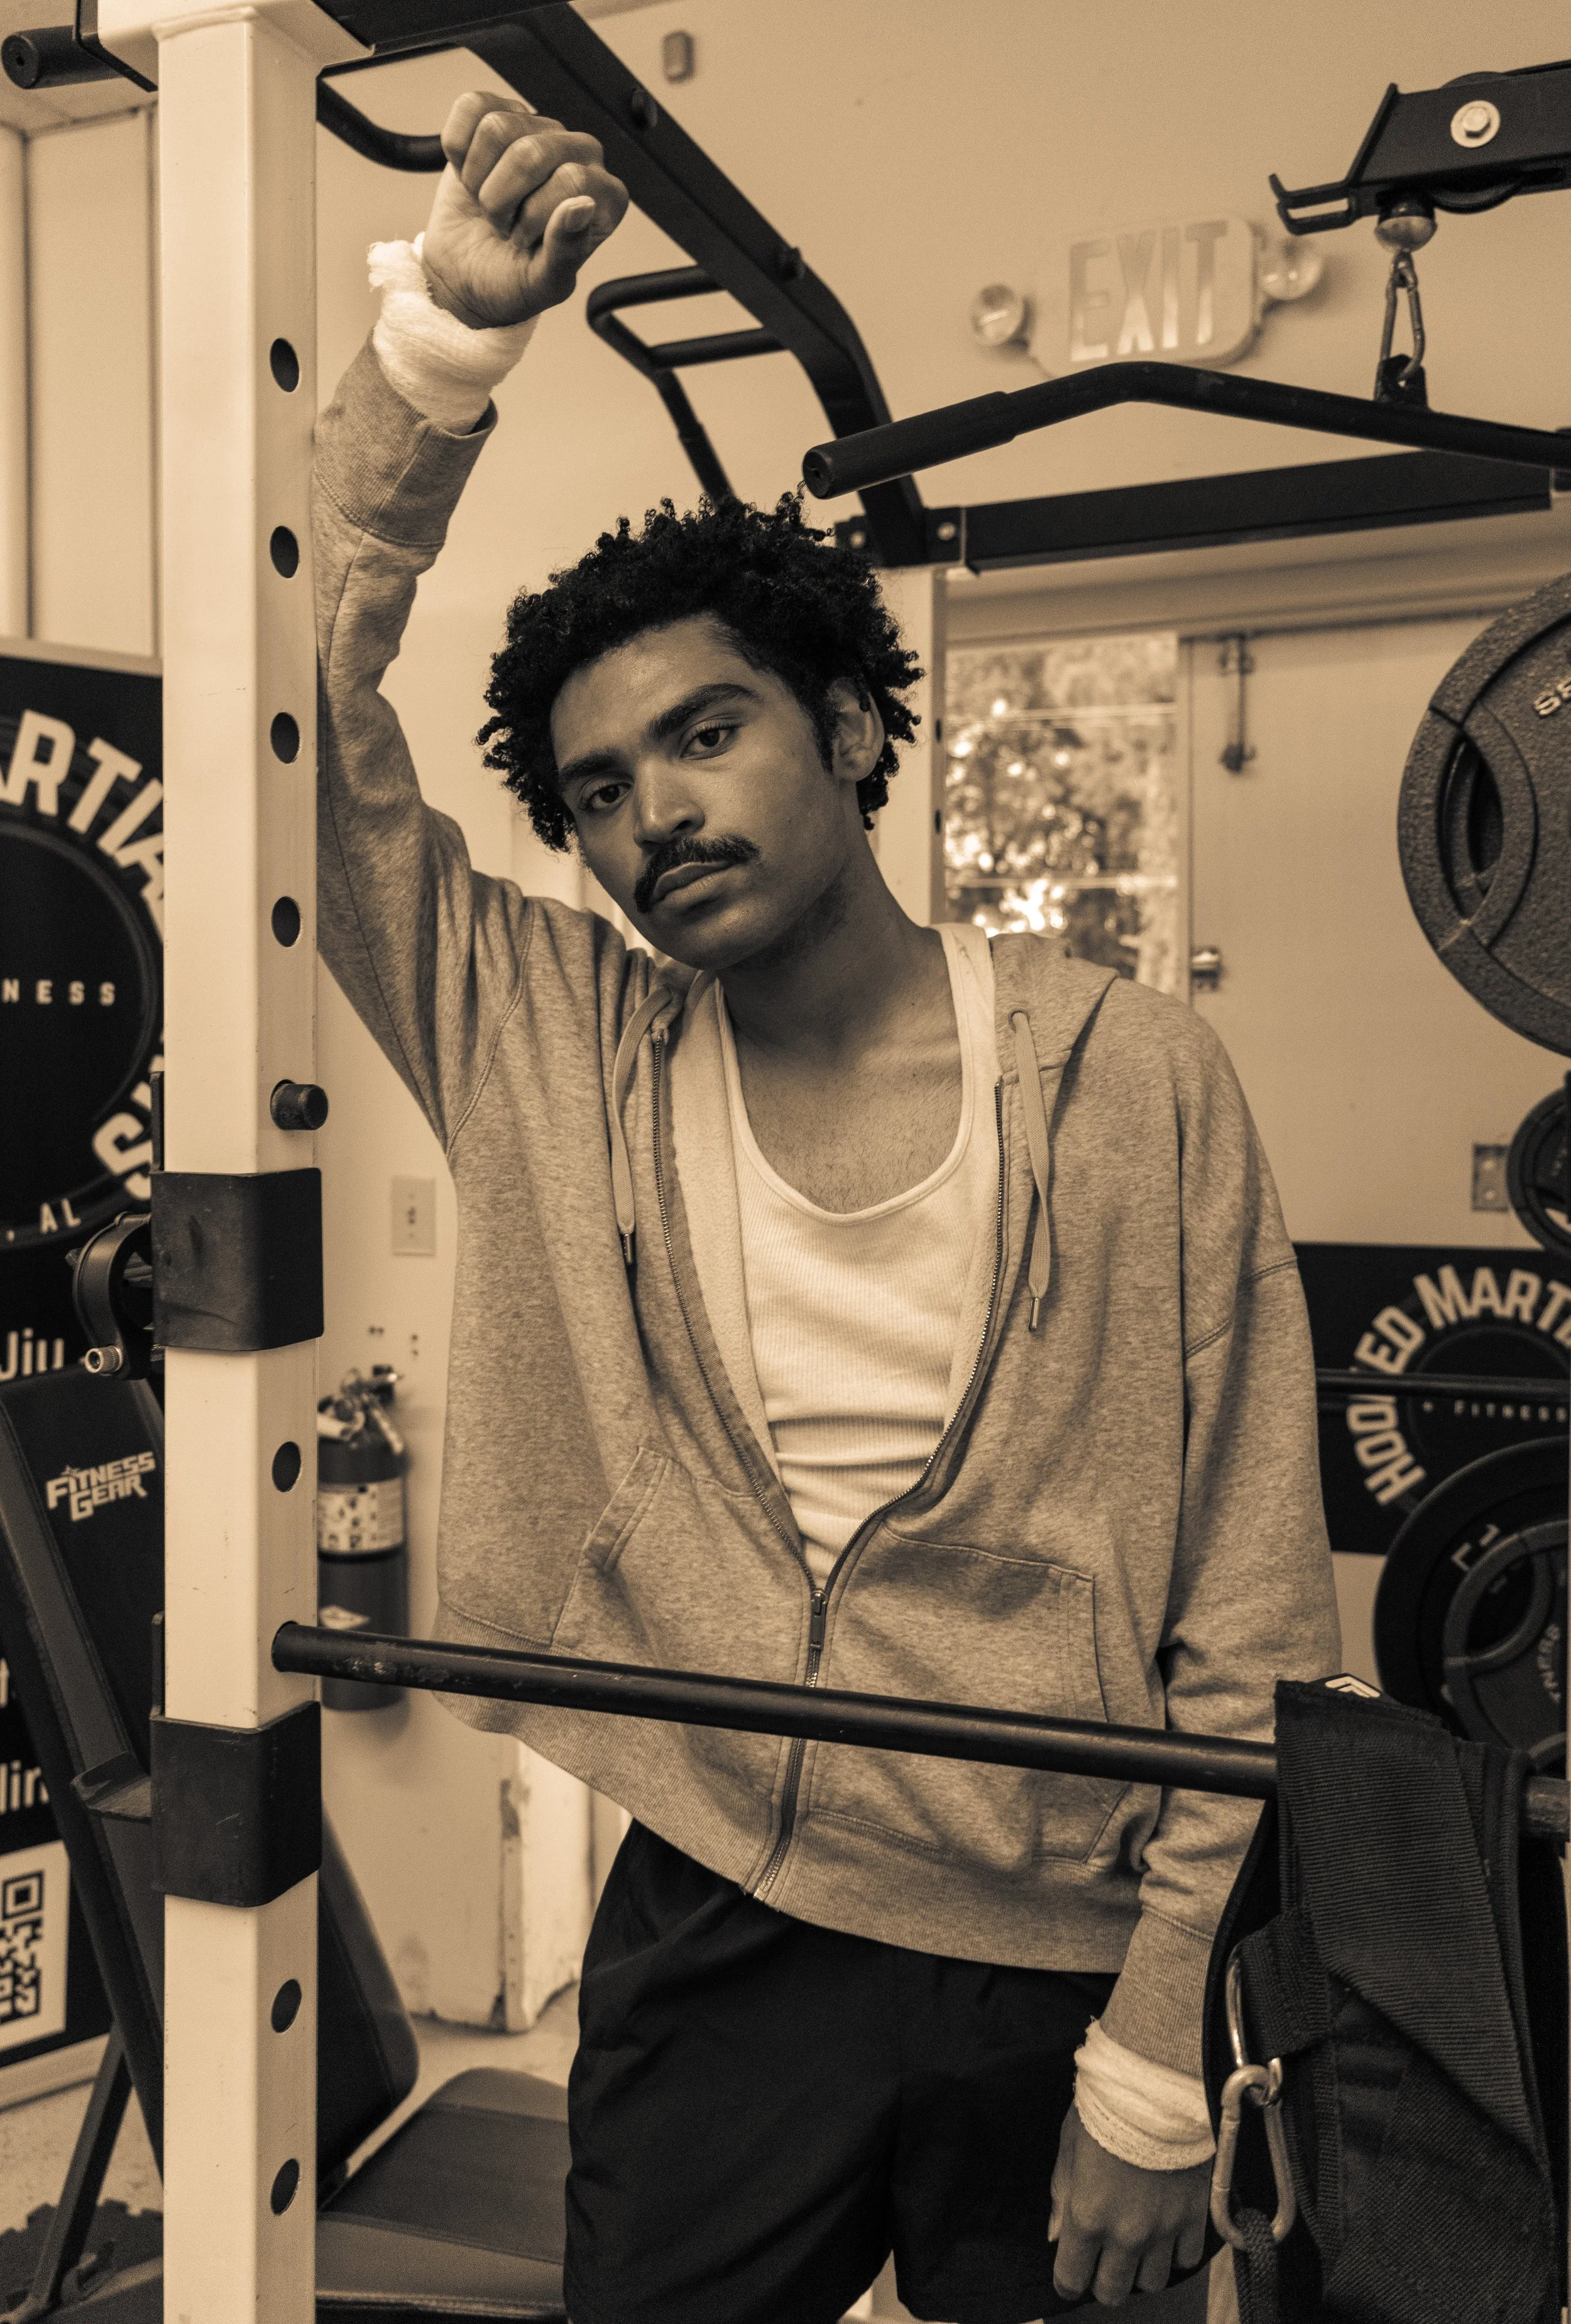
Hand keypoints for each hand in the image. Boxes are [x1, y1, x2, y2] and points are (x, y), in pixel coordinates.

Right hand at [421, 90, 628, 329]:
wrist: (465, 273)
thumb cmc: (512, 279)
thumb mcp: (544, 283)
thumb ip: (567, 251)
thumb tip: (581, 206)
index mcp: (604, 197)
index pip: (572, 179)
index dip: (533, 216)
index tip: (524, 241)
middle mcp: (581, 153)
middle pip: (531, 152)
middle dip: (501, 200)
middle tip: (501, 225)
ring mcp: (540, 127)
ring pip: (497, 128)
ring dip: (478, 179)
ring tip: (487, 202)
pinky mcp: (500, 112)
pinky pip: (471, 107)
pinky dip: (458, 149)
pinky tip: (470, 174)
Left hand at [1050, 2103, 1209, 2306]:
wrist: (1157, 2084)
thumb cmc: (1105, 2109)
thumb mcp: (1069, 2146)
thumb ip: (1062, 2196)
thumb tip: (1055, 2235)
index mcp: (1086, 2216)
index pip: (1070, 2278)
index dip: (1067, 2279)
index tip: (1070, 2270)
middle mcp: (1125, 2233)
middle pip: (1112, 2291)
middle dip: (1103, 2279)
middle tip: (1103, 2257)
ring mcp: (1163, 2230)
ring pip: (1150, 2282)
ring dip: (1140, 2267)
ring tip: (1136, 2241)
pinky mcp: (1194, 2218)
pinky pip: (1185, 2259)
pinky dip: (1174, 2251)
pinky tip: (1165, 2229)